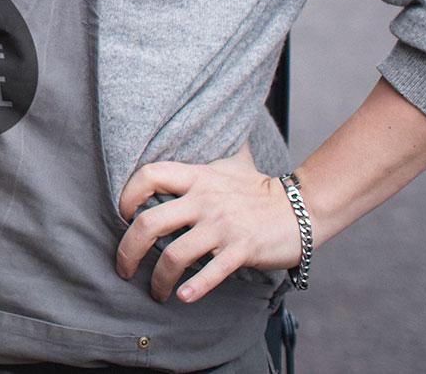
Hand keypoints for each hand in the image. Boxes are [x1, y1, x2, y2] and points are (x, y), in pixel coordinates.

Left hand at [116, 143, 306, 303]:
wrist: (304, 207)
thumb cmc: (259, 188)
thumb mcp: (230, 163)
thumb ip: (207, 155)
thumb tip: (200, 127)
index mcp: (197, 177)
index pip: (149, 175)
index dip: (127, 195)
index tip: (122, 215)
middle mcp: (204, 200)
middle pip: (150, 222)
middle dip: (128, 250)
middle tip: (124, 268)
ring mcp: (222, 226)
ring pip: (175, 254)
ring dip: (158, 279)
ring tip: (156, 292)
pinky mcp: (242, 249)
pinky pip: (212, 271)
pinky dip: (195, 287)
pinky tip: (183, 297)